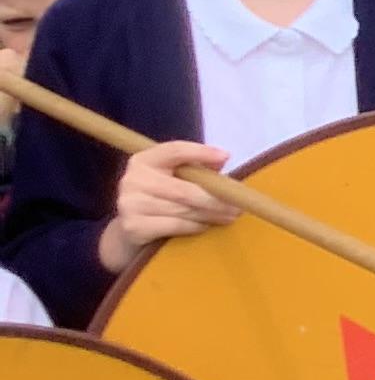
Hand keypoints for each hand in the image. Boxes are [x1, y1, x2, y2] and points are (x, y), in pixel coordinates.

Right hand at [97, 140, 236, 272]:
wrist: (130, 229)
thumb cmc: (161, 198)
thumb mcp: (175, 177)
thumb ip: (196, 167)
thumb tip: (222, 158)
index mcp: (143, 160)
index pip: (174, 150)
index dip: (200, 152)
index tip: (225, 156)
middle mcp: (132, 179)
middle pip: (185, 189)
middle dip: (216, 200)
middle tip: (238, 206)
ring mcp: (130, 204)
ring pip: (183, 209)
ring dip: (211, 215)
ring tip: (229, 216)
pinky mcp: (134, 226)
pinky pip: (176, 225)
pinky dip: (196, 226)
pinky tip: (206, 225)